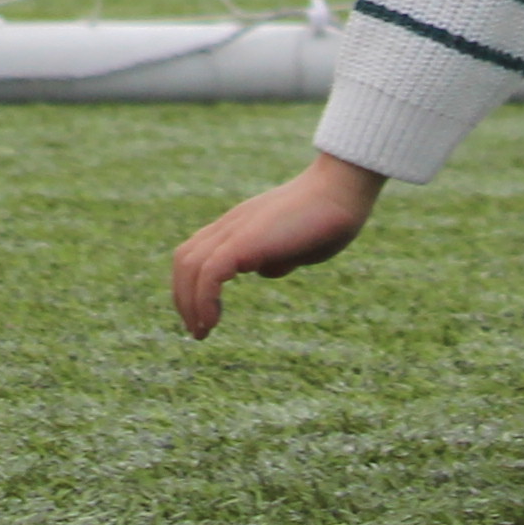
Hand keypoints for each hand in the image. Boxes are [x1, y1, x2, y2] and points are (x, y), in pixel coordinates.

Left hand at [168, 152, 386, 337]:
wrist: (340, 192)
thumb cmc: (327, 218)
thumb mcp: (297, 246)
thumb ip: (278, 256)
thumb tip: (265, 269)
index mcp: (240, 227)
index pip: (198, 252)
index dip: (192, 284)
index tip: (202, 315)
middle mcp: (231, 226)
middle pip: (186, 259)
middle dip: (183, 297)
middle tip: (196, 331)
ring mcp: (235, 230)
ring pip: (190, 265)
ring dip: (189, 303)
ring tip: (201, 332)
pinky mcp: (244, 241)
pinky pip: (209, 271)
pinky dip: (203, 299)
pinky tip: (211, 322)